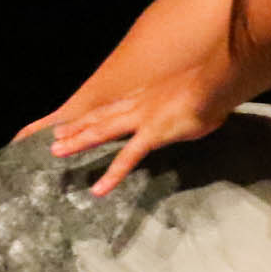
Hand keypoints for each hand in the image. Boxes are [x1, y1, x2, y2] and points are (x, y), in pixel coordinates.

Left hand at [27, 55, 238, 197]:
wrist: (216, 82)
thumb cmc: (210, 90)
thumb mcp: (189, 102)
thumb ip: (179, 114)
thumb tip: (186, 121)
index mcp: (145, 97)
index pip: (111, 108)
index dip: (90, 116)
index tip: (72, 122)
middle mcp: (137, 105)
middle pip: (99, 117)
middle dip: (75, 128)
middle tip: (55, 137)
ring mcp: (142, 119)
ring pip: (102, 131)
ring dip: (79, 141)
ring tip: (57, 152)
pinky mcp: (152, 134)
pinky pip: (127, 158)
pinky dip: (112, 175)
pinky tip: (100, 190)